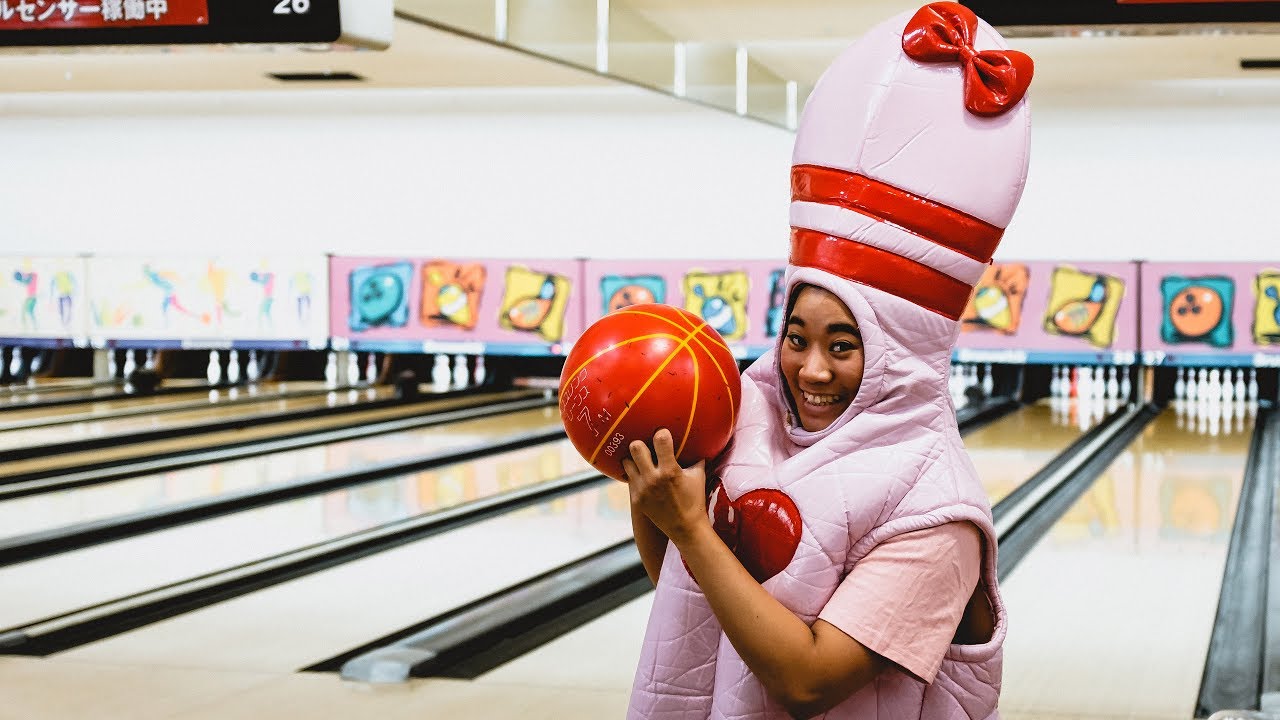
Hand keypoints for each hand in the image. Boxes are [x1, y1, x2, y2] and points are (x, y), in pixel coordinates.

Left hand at [621, 428, 709, 545]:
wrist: (685, 528)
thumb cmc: (694, 500)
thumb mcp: (698, 476)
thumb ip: (696, 457)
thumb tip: (699, 441)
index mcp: (670, 471)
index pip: (660, 440)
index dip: (661, 433)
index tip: (663, 434)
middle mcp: (653, 479)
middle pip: (635, 447)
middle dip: (641, 444)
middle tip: (647, 447)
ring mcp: (642, 489)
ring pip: (626, 461)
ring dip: (634, 459)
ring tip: (642, 461)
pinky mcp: (636, 499)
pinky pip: (629, 478)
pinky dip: (635, 474)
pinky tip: (642, 474)